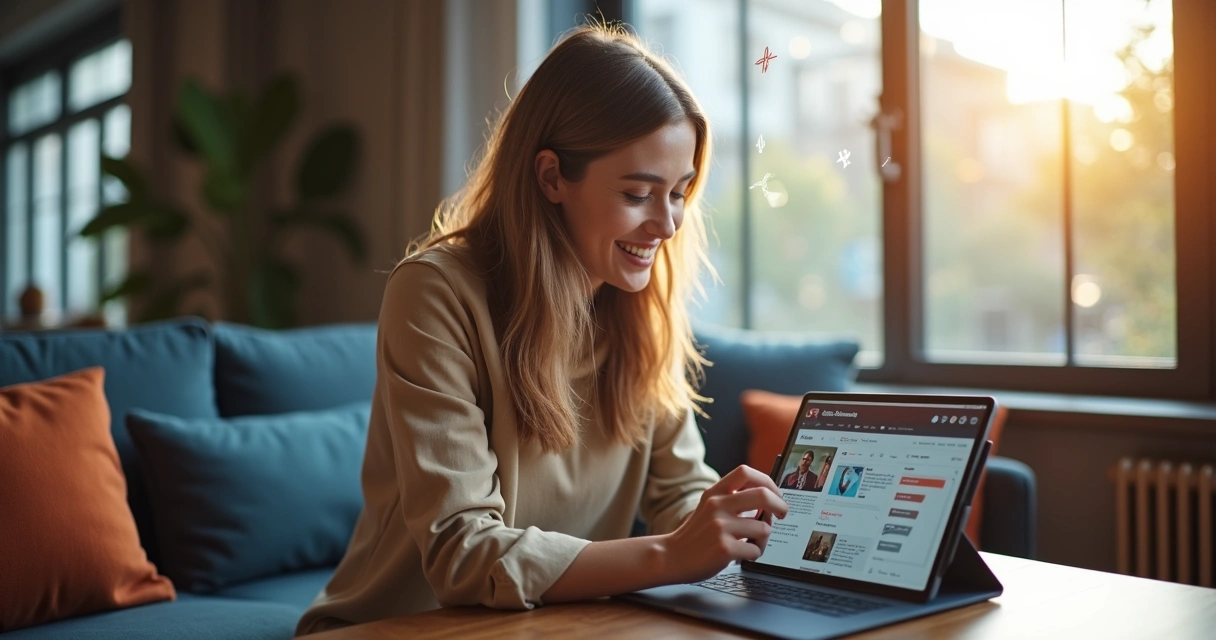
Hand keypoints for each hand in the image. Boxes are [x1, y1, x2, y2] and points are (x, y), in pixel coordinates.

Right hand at [658, 465, 789, 583]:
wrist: (671, 556)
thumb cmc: (695, 534)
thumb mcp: (708, 507)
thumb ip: (732, 499)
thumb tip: (767, 500)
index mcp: (715, 492)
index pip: (746, 472)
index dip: (767, 481)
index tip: (775, 494)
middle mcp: (717, 505)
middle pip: (763, 495)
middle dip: (780, 505)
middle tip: (783, 513)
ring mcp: (721, 526)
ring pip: (764, 528)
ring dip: (764, 539)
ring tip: (752, 544)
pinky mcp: (724, 548)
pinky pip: (755, 550)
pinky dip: (754, 555)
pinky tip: (743, 556)